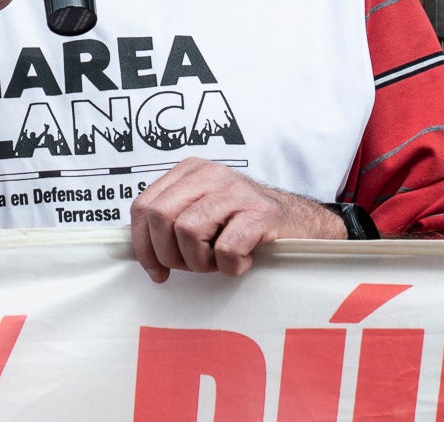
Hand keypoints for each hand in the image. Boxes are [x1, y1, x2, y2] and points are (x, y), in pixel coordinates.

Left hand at [128, 158, 343, 281]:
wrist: (302, 224)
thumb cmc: (245, 225)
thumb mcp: (203, 212)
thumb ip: (172, 220)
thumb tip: (140, 253)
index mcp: (189, 172)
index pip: (143, 205)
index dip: (142, 244)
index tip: (156, 271)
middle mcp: (209, 174)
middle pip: (159, 216)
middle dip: (168, 254)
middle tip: (192, 267)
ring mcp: (235, 191)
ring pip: (187, 231)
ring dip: (200, 261)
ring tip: (219, 262)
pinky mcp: (260, 213)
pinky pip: (226, 248)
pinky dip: (230, 266)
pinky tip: (243, 263)